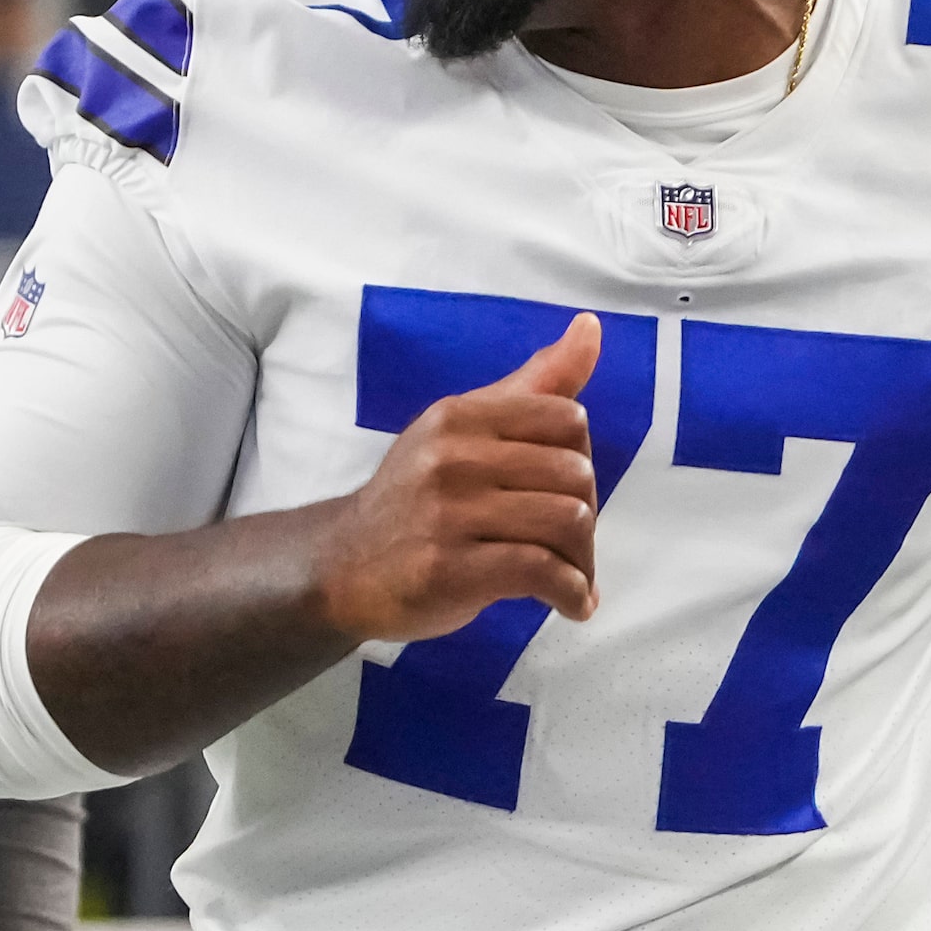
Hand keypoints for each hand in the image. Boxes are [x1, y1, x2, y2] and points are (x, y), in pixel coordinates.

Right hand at [311, 313, 600, 641]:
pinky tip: (570, 603)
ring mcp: (448, 513)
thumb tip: (590, 327)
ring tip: (572, 579)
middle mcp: (451, 456)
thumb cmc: (414, 500)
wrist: (341, 567)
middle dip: (586, 519)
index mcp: (458, 416)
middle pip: (575, 474)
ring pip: (566, 521)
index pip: (567, 419)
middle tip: (568, 548)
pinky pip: (542, 571)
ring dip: (583, 563)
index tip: (563, 495)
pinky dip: (571, 593)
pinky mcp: (450, 568)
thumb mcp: (460, 431)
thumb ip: (531, 385)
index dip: (580, 461)